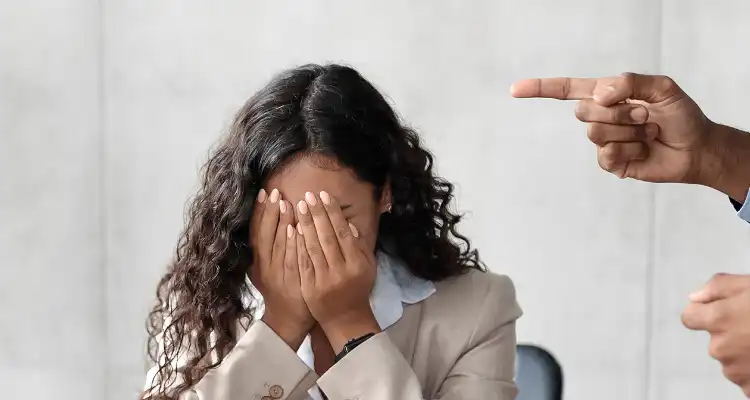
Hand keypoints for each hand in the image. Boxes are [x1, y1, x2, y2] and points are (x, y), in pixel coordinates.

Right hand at [250, 188, 313, 349]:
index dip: (259, 213)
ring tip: (286, 204)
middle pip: (265, 236)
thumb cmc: (281, 292)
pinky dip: (293, 244)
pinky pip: (292, 260)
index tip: (263, 193)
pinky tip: (296, 229)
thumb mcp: (267, 272)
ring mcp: (279, 275)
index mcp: (259, 263)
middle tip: (275, 192)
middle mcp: (266, 268)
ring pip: (278, 246)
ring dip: (281, 224)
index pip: (257, 233)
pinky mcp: (293, 282)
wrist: (288, 321)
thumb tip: (267, 223)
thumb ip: (267, 251)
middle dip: (269, 213)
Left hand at [295, 191, 379, 352]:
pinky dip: (297, 245)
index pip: (343, 233)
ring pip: (312, 247)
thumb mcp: (367, 268)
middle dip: (316, 214)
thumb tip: (349, 224)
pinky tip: (292, 229)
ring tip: (297, 206)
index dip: (333, 213)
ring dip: (304, 225)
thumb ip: (360, 246)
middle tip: (307, 195)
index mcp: (357, 264)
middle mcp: (341, 271)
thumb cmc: (358, 289)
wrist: (345, 319)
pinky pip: (302, 262)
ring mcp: (324, 280)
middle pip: (326, 237)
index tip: (324, 196)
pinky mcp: (309, 287)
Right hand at [510, 73, 722, 185]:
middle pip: (583, 112)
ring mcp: (604, 141)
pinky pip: (606, 155)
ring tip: (649, 131)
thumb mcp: (662, 88)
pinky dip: (630, 149)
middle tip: (646, 115)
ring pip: (595, 134)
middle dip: (618, 112)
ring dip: (629, 131)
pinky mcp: (611, 163)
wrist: (696, 148)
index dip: (540, 89)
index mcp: (607, 95)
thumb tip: (600, 94)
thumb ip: (630, 82)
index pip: (567, 90)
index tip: (515, 90)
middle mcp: (601, 117)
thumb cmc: (681, 116)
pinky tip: (644, 148)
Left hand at [682, 273, 749, 395]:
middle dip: (732, 333)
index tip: (718, 311)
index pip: (690, 318)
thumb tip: (694, 298)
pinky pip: (747, 380)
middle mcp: (721, 347)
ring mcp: (736, 371)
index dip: (703, 313)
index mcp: (718, 319)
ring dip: (745, 354)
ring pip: (731, 361)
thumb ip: (717, 288)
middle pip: (716, 340)